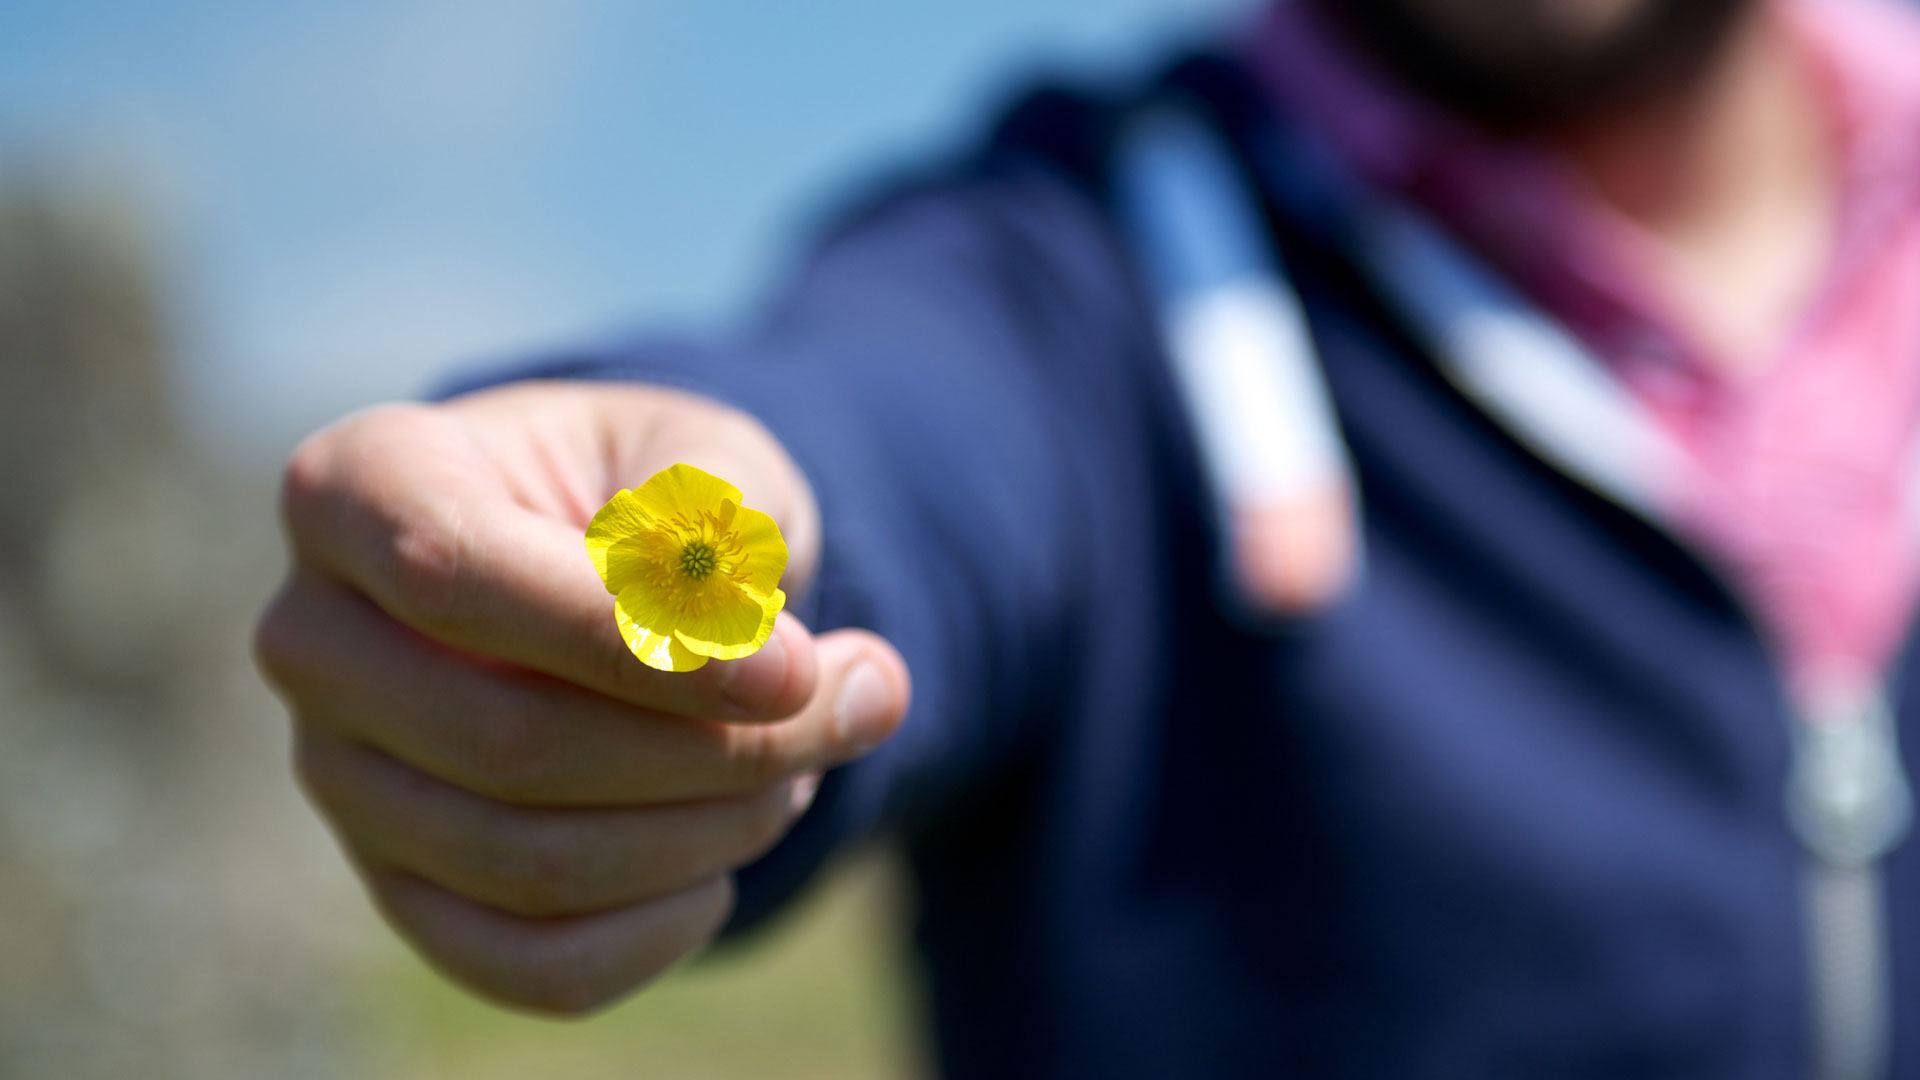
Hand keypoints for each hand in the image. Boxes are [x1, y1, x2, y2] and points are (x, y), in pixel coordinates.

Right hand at [254, 380, 910, 1014]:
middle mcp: (316, 640)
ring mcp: (344, 779)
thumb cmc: (658, 500)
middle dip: (716, 747)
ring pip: (526, 862)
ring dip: (712, 828)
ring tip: (805, 761)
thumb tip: (750, 646)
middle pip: (506, 740)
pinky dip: (656, 932)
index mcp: (361, 486)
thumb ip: (720, 529)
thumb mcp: (708, 461)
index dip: (631, 640)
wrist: (624, 576)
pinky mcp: (402, 888)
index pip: (452, 574)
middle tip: (858, 702)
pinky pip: (525, 962)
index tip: (793, 668)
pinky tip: (724, 861)